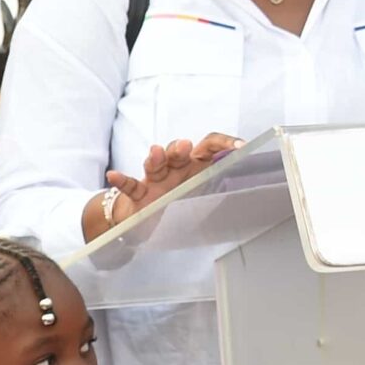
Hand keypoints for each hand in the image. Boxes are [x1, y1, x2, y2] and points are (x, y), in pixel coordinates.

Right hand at [102, 133, 241, 223]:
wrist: (144, 220)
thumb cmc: (175, 203)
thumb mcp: (200, 192)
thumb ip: (219, 181)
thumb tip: (249, 174)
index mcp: (195, 167)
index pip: (209, 146)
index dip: (224, 143)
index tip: (240, 147)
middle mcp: (175, 169)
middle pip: (179, 152)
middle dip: (181, 148)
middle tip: (184, 148)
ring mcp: (156, 181)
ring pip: (156, 165)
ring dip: (156, 158)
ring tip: (155, 153)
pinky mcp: (139, 195)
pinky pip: (130, 186)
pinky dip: (122, 180)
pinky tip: (114, 175)